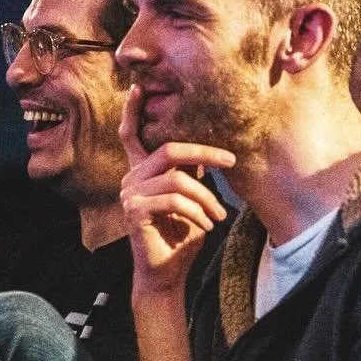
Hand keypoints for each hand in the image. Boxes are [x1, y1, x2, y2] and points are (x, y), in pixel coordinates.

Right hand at [118, 85, 233, 293]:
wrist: (166, 273)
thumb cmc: (180, 236)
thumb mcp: (191, 199)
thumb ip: (191, 174)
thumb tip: (209, 153)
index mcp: (142, 172)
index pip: (131, 135)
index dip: (133, 111)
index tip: (138, 87)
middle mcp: (131, 178)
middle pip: (169, 150)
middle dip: (205, 153)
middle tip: (231, 161)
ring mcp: (129, 194)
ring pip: (178, 179)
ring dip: (206, 199)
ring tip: (218, 216)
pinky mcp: (134, 211)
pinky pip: (174, 200)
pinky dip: (197, 212)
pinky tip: (206, 226)